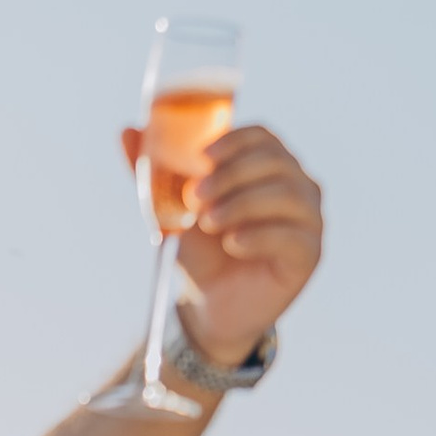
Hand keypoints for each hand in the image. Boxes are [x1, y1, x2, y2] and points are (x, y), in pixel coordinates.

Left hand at [118, 120, 321, 367]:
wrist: (209, 304)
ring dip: (243, 203)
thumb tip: (126, 131)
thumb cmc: (200, 250)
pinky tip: (233, 243)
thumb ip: (154, 173)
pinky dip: (259, 236)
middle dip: (232, 174)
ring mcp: (308, 217)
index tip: (203, 158)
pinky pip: (292, 235)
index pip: (262, 136)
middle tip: (196, 198)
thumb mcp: (173, 210)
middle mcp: (296, 184)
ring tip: (209, 223)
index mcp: (268, 165)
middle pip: (274, 161)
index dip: (235, 141)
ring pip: (286, 194)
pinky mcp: (309, 253)